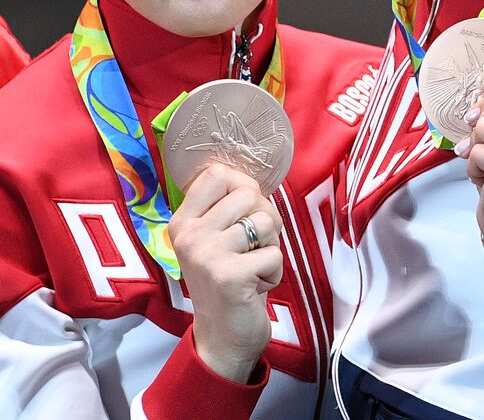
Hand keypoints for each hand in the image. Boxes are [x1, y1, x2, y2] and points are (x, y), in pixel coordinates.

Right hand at [167, 163, 282, 382]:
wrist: (221, 336)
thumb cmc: (227, 279)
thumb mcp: (216, 239)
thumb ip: (226, 208)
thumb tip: (250, 175)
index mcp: (182, 222)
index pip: (217, 173)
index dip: (245, 186)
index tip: (245, 212)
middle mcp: (188, 235)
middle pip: (249, 194)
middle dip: (265, 219)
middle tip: (253, 248)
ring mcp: (206, 254)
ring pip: (267, 221)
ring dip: (271, 246)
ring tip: (252, 267)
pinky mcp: (229, 275)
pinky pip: (274, 253)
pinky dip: (275, 271)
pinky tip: (255, 287)